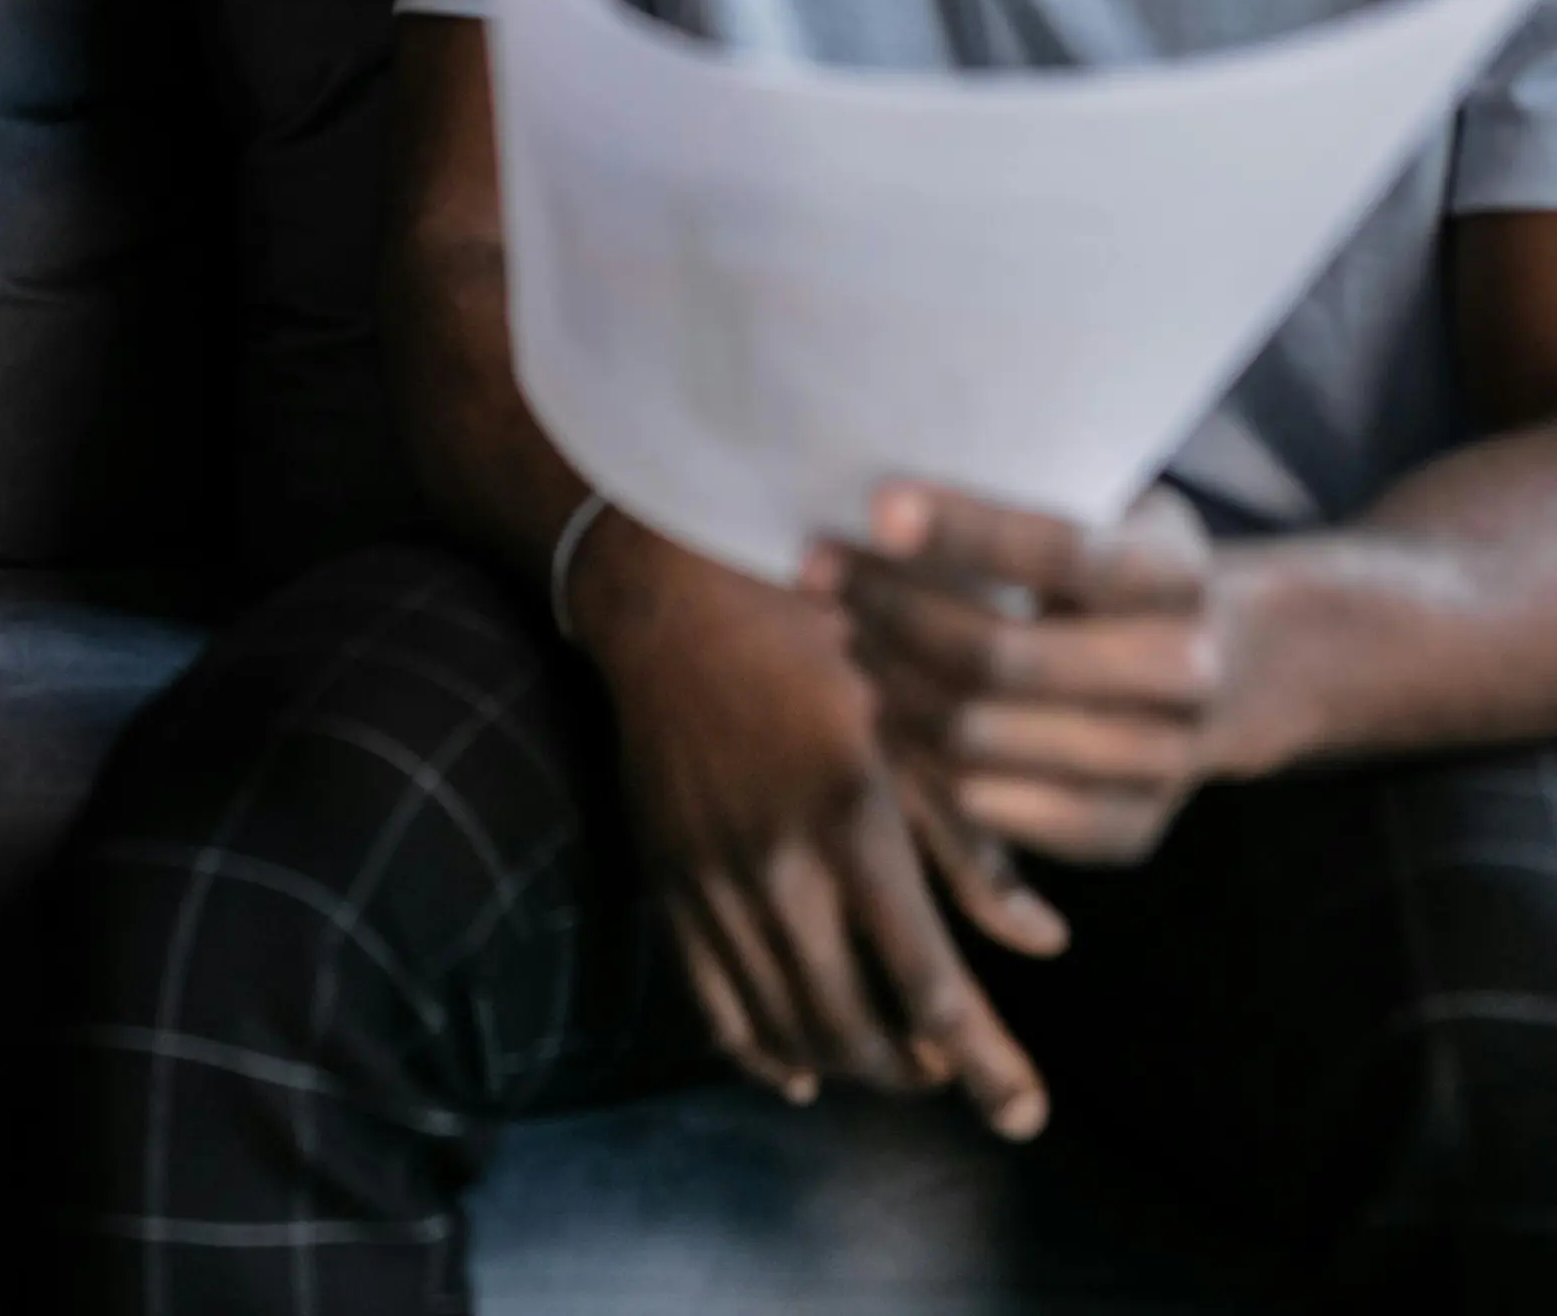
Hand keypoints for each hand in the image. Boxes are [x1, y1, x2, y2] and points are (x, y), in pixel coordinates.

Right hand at [574, 523, 1058, 1136]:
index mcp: (854, 819)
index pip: (929, 985)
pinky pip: (712, 1004)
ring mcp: (714, 881)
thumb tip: (1043, 942)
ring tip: (896, 1063)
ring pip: (787, 1026)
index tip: (1022, 1114)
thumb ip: (974, 842)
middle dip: (918, 1072)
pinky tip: (797, 1071)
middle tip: (957, 1072)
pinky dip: (759, 1052)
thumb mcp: (912, 718)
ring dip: (849, 1065)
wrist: (674, 596)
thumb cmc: (817, 636)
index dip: (983, 1064)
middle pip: (855, 1027)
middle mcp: (779, 866)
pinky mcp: (668, 882)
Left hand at [828, 482, 1269, 866]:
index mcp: (1176, 579)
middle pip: (998, 657)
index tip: (877, 508)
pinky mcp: (1125, 831)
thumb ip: (1026, 500)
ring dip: (890, 679)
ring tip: (847, 630)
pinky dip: (918, 753)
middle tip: (818, 572)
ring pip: (978, 736)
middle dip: (889, 609)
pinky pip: (987, 805)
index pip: (1059, 551)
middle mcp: (1183, 677)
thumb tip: (883, 496)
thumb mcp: (1107, 508)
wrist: (1227, 671)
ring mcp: (1160, 765)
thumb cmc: (1124, 567)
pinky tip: (885, 702)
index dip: (965, 531)